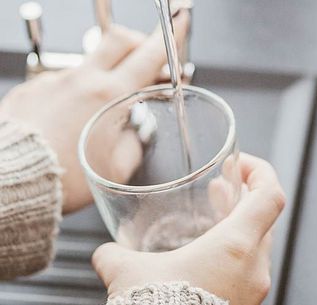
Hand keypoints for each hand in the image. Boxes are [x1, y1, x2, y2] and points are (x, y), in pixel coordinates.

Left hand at [0, 12, 188, 213]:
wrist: (14, 180)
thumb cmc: (65, 178)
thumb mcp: (118, 168)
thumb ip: (135, 143)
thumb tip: (135, 134)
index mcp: (109, 96)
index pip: (149, 54)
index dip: (170, 35)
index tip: (180, 20)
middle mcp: (82, 80)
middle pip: (119, 38)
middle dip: (139, 43)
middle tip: (148, 60)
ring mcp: (55, 81)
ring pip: (91, 61)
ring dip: (108, 71)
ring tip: (107, 103)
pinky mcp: (34, 89)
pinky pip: (64, 80)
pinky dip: (78, 91)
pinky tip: (74, 116)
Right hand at [92, 154, 285, 304]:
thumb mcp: (129, 275)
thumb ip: (115, 255)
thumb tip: (105, 254)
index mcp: (236, 246)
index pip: (270, 195)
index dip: (261, 171)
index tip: (242, 165)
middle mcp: (254, 267)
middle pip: (264, 218)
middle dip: (243, 200)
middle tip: (222, 191)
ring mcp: (254, 290)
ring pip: (257, 246)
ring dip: (238, 229)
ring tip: (214, 222)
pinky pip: (248, 271)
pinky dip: (234, 256)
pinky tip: (207, 260)